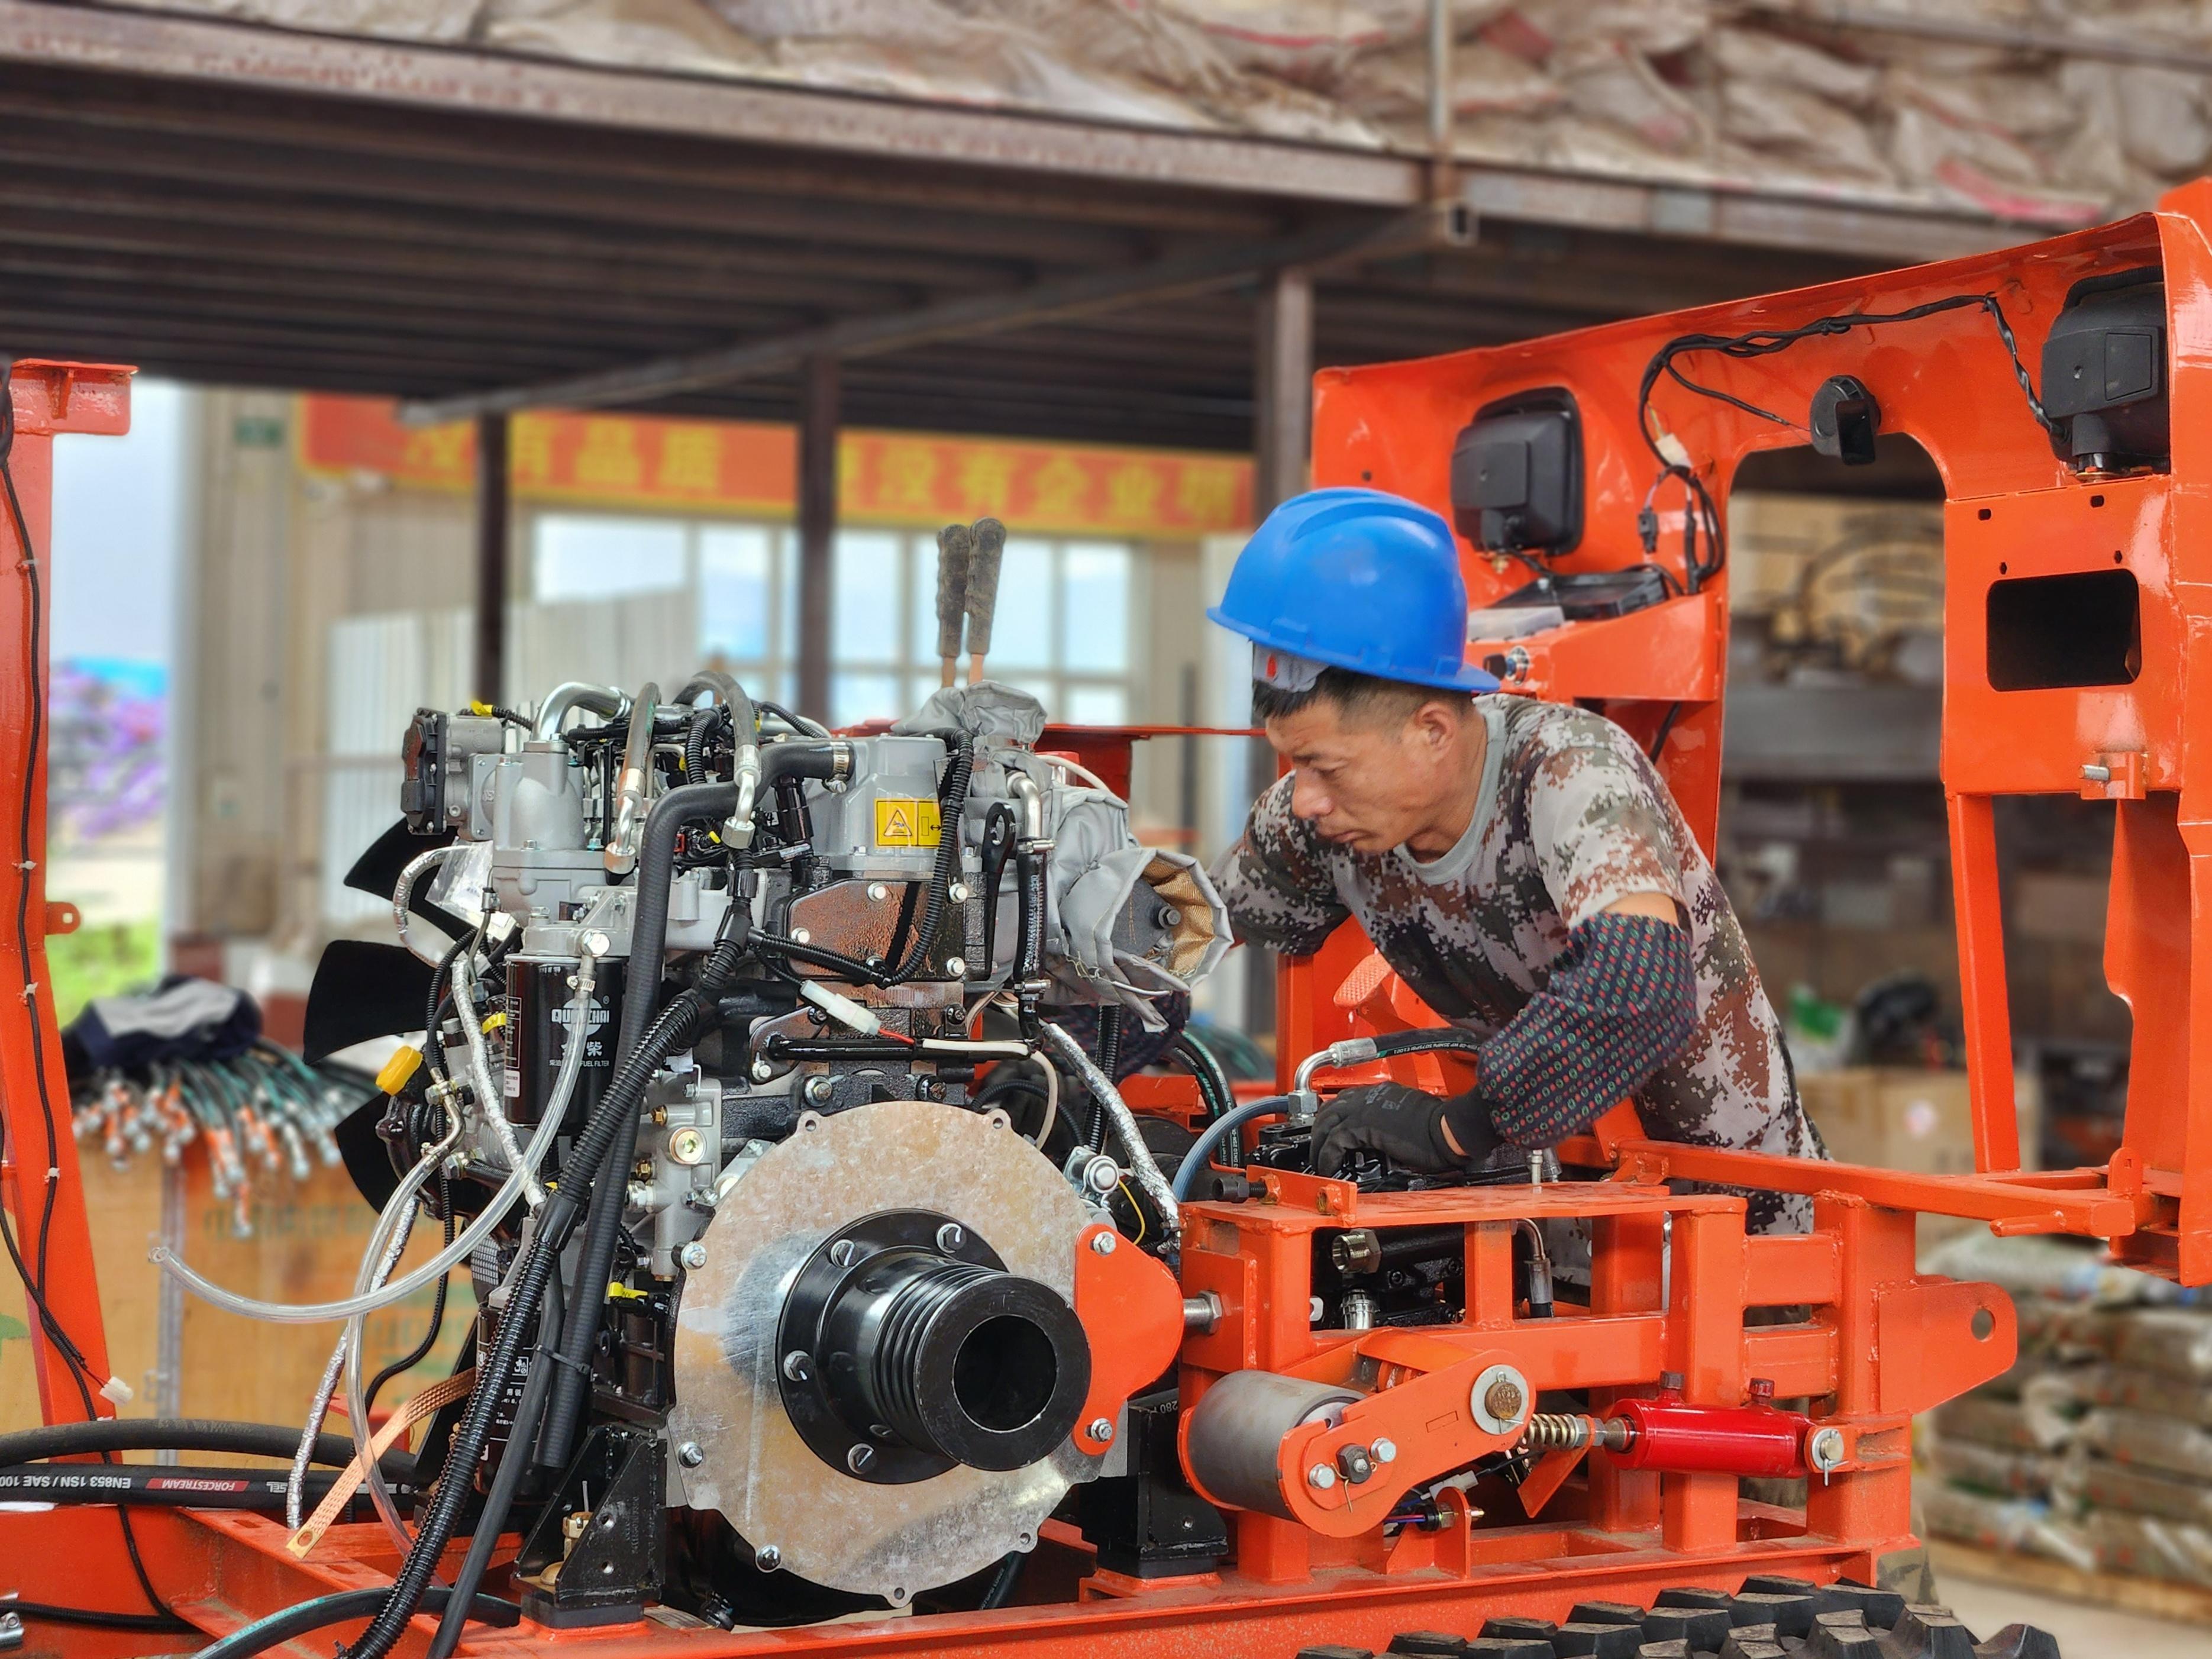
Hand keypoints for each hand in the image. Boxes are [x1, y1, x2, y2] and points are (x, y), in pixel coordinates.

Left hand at [1311, 1082, 1495, 1176]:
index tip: (1330, 1136)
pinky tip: (1328, 1168)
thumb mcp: (1407, 1119)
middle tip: (1318, 1151)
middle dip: (1319, 1131)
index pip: (1345, 1102)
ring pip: (1326, 1123)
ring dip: (1319, 1144)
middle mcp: (1368, 1096)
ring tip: (1319, 1163)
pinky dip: (1327, 1156)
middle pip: (1329, 1110)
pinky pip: (1334, 1141)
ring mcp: (1364, 1108)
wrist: (1449, 1129)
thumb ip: (1387, 1124)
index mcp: (1380, 1093)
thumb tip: (1378, 1141)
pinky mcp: (1363, 1125)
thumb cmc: (1440, 1128)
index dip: (1334, 1120)